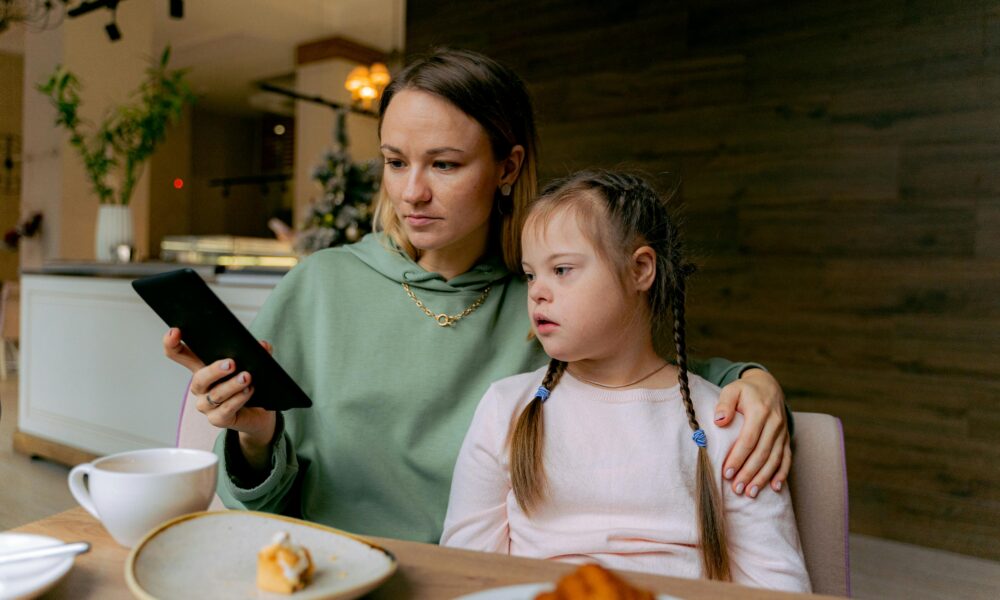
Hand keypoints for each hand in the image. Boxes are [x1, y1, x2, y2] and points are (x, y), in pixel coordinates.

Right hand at [163, 328, 276, 466]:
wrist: (259, 413)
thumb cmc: (249, 383)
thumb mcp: (253, 364)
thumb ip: (257, 353)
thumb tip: (263, 345)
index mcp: (202, 367)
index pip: (178, 354)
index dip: (172, 343)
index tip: (175, 331)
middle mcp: (201, 387)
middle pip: (198, 378)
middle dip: (214, 370)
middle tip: (231, 363)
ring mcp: (207, 405)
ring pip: (215, 395)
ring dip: (232, 385)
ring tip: (247, 377)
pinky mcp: (218, 419)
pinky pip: (225, 410)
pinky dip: (238, 399)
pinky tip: (248, 392)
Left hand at [713, 368, 790, 496]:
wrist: (769, 386)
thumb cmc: (745, 391)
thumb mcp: (732, 390)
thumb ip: (724, 404)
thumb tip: (719, 421)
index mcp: (760, 411)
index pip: (748, 439)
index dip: (738, 457)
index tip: (727, 473)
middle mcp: (774, 423)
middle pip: (762, 453)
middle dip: (749, 473)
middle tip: (737, 489)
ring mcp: (782, 432)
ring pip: (774, 459)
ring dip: (763, 478)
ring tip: (751, 493)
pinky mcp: (787, 438)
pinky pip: (787, 458)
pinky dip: (782, 474)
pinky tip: (775, 488)